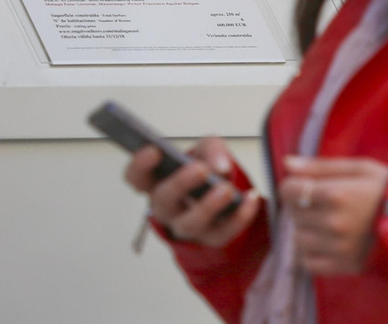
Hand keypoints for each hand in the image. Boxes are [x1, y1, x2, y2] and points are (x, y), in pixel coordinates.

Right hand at [122, 135, 262, 247]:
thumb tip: (220, 167)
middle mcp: (166, 207)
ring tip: (226, 190)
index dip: (140, 165)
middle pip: (164, 200)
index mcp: (156, 182)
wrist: (222, 196)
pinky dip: (240, 217)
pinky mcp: (212, 238)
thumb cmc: (205, 168)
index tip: (154, 150)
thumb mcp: (206, 150)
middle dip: (180, 184)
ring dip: (208, 206)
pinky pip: (223, 232)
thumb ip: (211, 149)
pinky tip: (251, 198)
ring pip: (190, 223)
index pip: (136, 177)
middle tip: (199, 169)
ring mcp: (187, 226)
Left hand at [278, 156, 387, 274]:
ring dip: (306, 230)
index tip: (303, 186)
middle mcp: (334, 223)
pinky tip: (326, 243)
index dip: (292, 186)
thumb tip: (287, 163)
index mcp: (336, 195)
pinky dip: (311, 253)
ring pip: (299, 238)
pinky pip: (309, 263)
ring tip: (325, 223)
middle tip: (321, 204)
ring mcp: (338, 248)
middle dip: (301, 206)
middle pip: (293, 214)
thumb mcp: (360, 168)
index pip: (289, 191)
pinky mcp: (344, 267)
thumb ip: (321, 166)